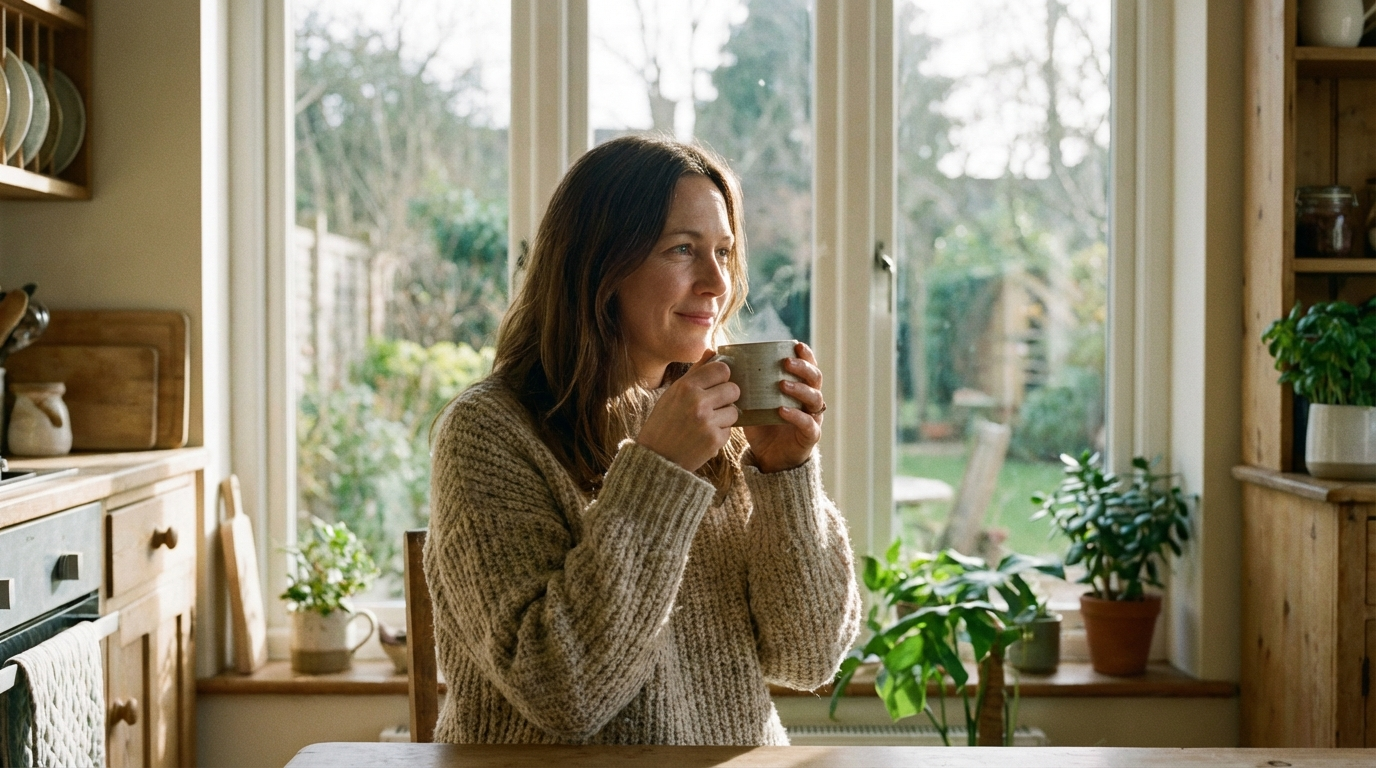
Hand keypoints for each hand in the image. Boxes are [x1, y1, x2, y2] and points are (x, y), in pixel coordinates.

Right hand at [637, 350, 740, 472]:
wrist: (657, 458)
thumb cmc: (664, 422)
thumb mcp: (673, 393)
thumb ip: (695, 372)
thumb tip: (712, 350)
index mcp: (686, 387)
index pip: (722, 369)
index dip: (722, 377)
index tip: (716, 385)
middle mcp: (698, 402)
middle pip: (734, 389)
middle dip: (727, 397)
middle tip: (714, 405)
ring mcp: (707, 422)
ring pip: (734, 411)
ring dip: (724, 417)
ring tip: (706, 423)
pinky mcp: (715, 440)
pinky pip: (729, 430)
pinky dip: (720, 433)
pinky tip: (704, 436)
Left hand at [744, 342, 823, 473]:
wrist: (768, 457)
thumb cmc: (761, 425)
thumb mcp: (752, 401)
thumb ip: (743, 383)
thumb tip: (718, 358)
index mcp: (799, 388)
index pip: (808, 366)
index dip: (806, 355)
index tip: (795, 344)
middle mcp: (809, 401)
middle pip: (816, 379)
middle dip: (803, 368)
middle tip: (786, 362)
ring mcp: (813, 418)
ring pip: (815, 398)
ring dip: (800, 389)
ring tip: (783, 384)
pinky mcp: (809, 436)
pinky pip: (808, 423)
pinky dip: (796, 416)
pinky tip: (782, 410)